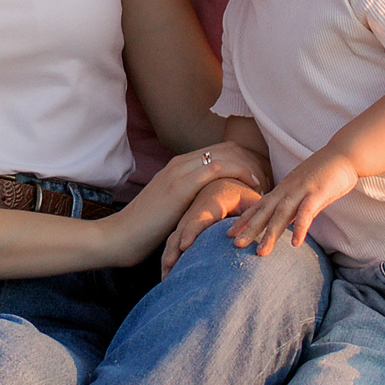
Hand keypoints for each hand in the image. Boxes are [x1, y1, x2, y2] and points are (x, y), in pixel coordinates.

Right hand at [106, 144, 266, 263]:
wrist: (119, 236)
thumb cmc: (144, 231)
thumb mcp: (171, 211)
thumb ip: (189, 204)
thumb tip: (210, 213)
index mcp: (177, 167)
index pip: (219, 152)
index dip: (242, 162)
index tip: (257, 180)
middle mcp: (179, 163)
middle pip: (227, 148)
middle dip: (251, 162)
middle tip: (265, 182)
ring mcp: (179, 170)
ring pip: (226, 153)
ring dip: (249, 166)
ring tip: (262, 185)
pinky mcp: (180, 184)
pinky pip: (218, 167)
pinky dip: (240, 172)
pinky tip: (252, 187)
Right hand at [160, 177, 262, 276]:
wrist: (224, 185)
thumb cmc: (242, 195)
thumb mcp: (251, 201)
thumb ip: (256, 217)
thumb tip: (266, 235)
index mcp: (212, 202)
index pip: (199, 218)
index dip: (191, 232)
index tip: (184, 246)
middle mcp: (195, 210)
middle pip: (181, 231)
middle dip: (173, 250)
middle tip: (169, 268)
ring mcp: (187, 219)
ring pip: (174, 238)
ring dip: (168, 256)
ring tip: (165, 277)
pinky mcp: (184, 227)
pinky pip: (173, 242)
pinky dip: (169, 256)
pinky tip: (167, 273)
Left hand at [230, 149, 357, 257]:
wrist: (344, 154)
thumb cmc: (325, 173)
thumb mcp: (303, 189)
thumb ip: (293, 204)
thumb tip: (286, 221)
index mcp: (283, 189)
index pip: (259, 206)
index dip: (244, 219)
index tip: (229, 233)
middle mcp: (288, 190)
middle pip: (265, 212)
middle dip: (249, 229)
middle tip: (235, 245)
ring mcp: (301, 190)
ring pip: (282, 214)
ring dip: (270, 234)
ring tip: (261, 252)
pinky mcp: (317, 193)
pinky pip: (307, 212)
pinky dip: (301, 228)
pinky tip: (295, 244)